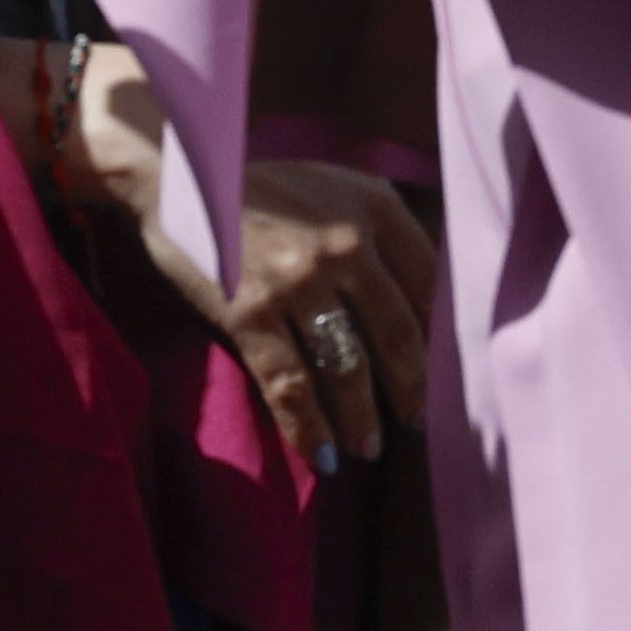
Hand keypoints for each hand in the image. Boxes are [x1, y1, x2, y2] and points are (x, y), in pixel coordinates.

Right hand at [191, 152, 438, 478]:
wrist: (179, 176)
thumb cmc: (265, 188)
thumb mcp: (336, 189)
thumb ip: (380, 234)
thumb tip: (426, 306)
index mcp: (375, 208)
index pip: (431, 286)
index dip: (444, 340)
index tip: (451, 376)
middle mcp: (345, 243)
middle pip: (398, 335)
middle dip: (412, 391)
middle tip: (418, 424)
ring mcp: (297, 279)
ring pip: (347, 369)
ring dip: (361, 419)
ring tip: (368, 446)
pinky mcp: (250, 312)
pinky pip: (290, 385)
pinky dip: (308, 428)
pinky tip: (320, 454)